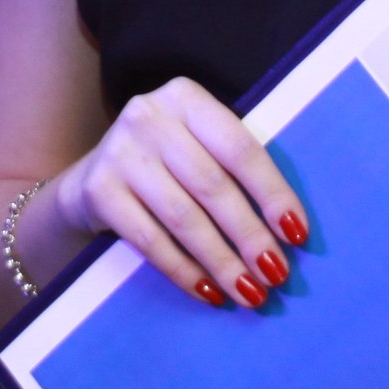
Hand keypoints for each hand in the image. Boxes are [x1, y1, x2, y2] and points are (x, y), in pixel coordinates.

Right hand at [52, 76, 307, 308]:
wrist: (91, 178)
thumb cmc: (165, 162)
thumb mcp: (195, 144)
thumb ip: (232, 167)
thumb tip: (287, 226)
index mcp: (186, 96)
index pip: (240, 148)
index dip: (272, 193)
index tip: (297, 234)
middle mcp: (150, 116)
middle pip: (213, 185)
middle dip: (250, 236)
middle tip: (276, 274)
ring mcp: (120, 151)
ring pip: (183, 217)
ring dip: (221, 261)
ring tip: (249, 292)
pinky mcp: (98, 190)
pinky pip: (150, 240)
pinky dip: (184, 270)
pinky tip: (208, 292)